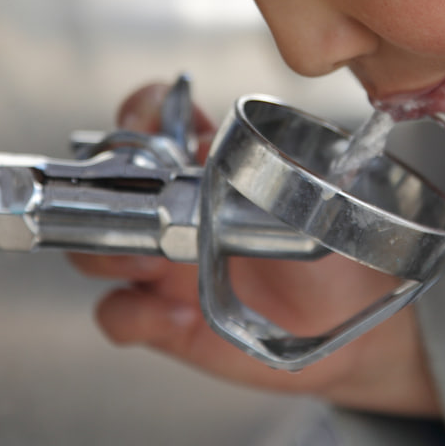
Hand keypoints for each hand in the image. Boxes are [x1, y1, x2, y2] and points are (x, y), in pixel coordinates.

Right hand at [70, 82, 442, 416]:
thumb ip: (283, 171)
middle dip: (103, 189)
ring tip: (152, 263)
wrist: (351, 332)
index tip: (149, 121)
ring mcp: (162, 265)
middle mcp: (173, 211)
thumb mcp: (320, 202)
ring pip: (93, 250)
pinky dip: (136, 316)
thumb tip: (250, 146)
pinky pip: (117, 314)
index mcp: (206, 168)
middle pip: (103, 185)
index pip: (151, 122)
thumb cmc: (336, 257)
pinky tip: (177, 318)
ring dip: (108, 252)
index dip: (139, 113)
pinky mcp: (162, 319)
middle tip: (140, 203)